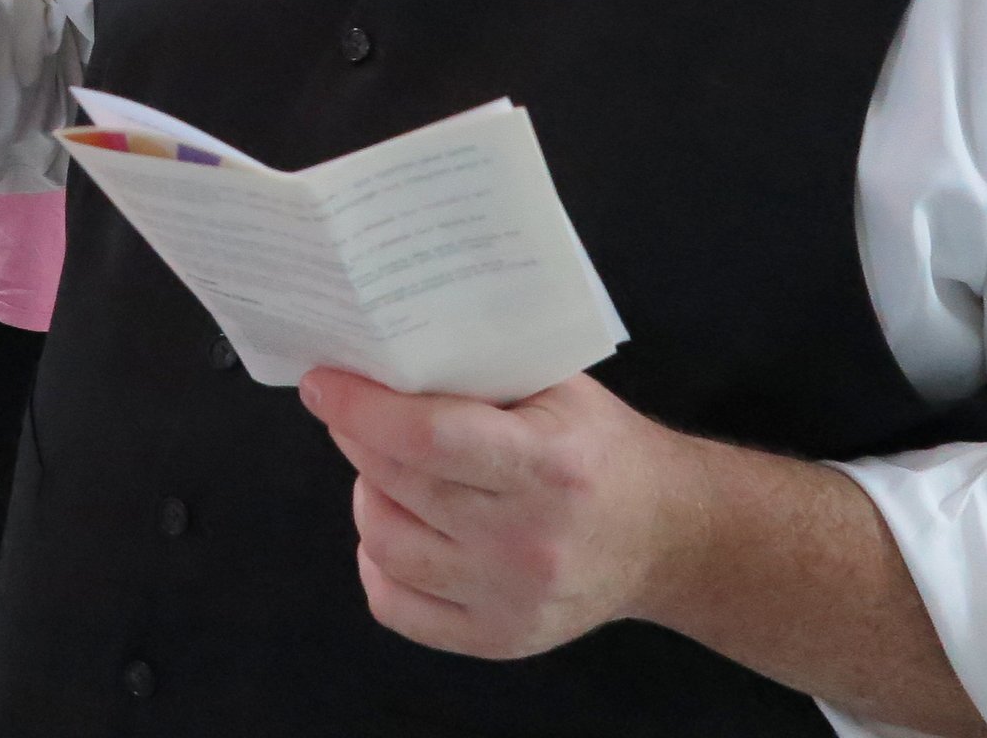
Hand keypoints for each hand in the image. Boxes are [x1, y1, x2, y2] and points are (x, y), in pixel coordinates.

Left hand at [300, 367, 698, 660]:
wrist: (665, 536)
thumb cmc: (600, 450)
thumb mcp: (559, 389)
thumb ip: (480, 369)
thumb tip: (382, 348)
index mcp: (550, 464)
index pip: (428, 437)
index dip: (362, 408)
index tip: (321, 384)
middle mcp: (530, 540)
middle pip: (399, 484)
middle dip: (357, 439)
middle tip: (351, 413)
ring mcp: (513, 598)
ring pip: (386, 544)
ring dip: (368, 496)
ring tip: (386, 471)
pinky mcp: (500, 639)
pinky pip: (396, 607)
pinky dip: (378, 563)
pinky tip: (396, 527)